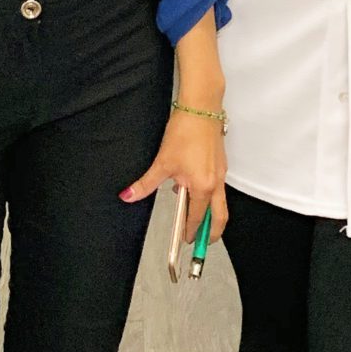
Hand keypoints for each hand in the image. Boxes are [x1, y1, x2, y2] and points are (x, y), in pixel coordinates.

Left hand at [121, 108, 227, 245]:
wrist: (201, 107)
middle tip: (205, 243)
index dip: (191, 231)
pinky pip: (218, 188)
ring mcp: (221, 173)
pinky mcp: (220, 164)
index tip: (186, 241)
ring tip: (196, 218)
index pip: (197, 217)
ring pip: (221, 202)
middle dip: (213, 232)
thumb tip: (129, 195)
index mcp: (203, 186)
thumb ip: (146, 183)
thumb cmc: (186, 131)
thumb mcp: (162, 161)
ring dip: (211, 213)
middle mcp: (216, 182)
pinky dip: (210, 196)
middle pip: (220, 216)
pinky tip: (194, 189)